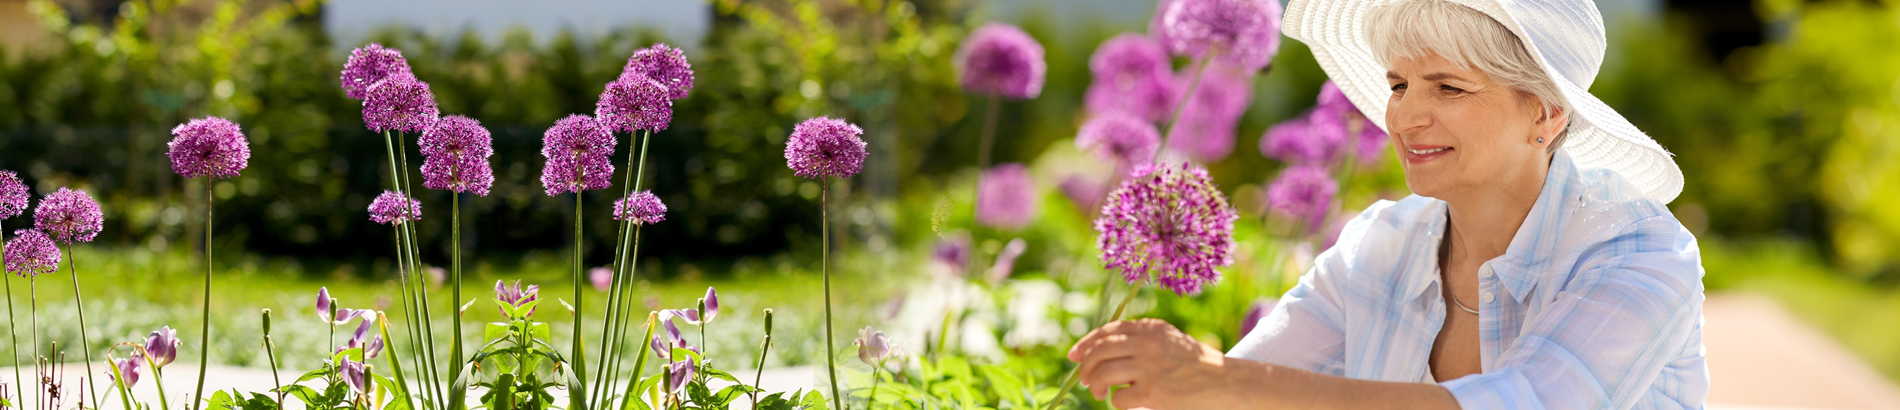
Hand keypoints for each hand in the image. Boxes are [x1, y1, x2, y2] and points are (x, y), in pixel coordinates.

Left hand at [1066, 318, 1239, 408]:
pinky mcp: (1152, 392)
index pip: (1107, 331)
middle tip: (1085, 380)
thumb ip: (1141, 340)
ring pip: (1102, 373)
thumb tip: (1100, 352)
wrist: (1226, 383)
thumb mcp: (1170, 341)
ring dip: (1095, 385)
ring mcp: (1149, 367)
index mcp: (1151, 328)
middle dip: (1085, 367)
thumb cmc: (1197, 365)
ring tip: (1100, 393)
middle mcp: (1147, 343)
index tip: (1073, 356)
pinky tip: (1128, 403)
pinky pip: (1118, 398)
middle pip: (1099, 351)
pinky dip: (1117, 403)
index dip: (1085, 344)